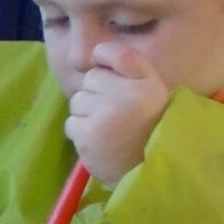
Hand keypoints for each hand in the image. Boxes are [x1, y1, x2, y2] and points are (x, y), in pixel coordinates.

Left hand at [63, 42, 173, 186]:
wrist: (149, 172)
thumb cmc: (148, 129)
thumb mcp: (152, 92)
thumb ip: (130, 66)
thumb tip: (96, 51)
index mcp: (146, 83)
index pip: (114, 53)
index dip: (103, 59)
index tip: (109, 76)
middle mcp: (127, 95)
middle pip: (91, 79)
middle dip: (97, 94)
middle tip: (115, 115)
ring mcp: (105, 115)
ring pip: (78, 101)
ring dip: (87, 114)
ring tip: (107, 129)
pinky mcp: (88, 135)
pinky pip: (71, 123)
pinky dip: (80, 132)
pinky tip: (98, 141)